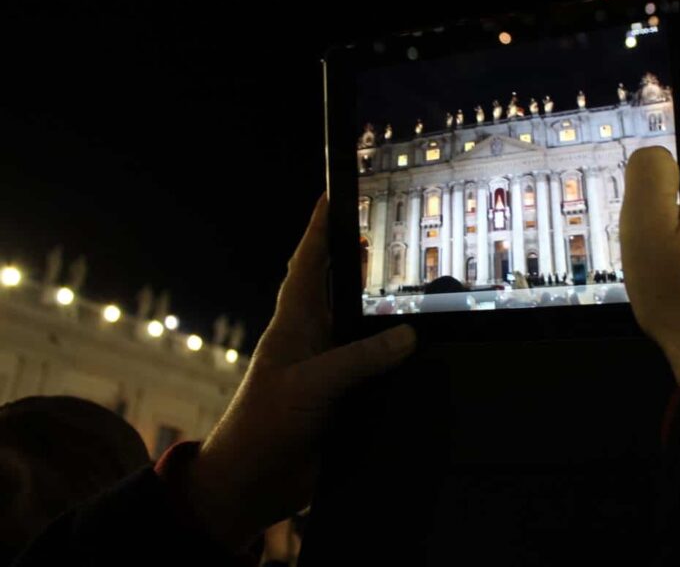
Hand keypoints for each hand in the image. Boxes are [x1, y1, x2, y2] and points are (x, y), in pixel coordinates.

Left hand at [187, 195, 415, 547]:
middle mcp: (315, 340)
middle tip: (387, 231)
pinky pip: (377, 371)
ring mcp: (330, 370)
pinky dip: (398, 361)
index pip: (309, 265)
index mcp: (295, 325)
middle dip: (360, 261)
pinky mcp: (345, 400)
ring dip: (387, 313)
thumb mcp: (311, 384)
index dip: (320, 230)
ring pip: (364, 331)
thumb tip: (409, 335)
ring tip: (420, 286)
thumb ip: (360, 359)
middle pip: (341, 291)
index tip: (333, 195)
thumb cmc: (266, 423)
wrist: (254, 483)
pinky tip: (425, 353)